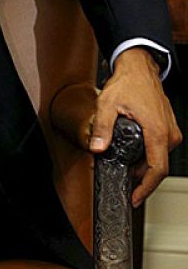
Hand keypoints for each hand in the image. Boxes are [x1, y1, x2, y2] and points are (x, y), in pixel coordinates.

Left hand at [90, 47, 181, 205]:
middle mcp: (169, 135)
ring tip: (122, 170)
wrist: (140, 69)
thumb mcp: (107, 105)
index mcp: (157, 132)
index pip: (157, 169)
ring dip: (142, 169)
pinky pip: (159, 151)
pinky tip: (131, 159)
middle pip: (157, 168)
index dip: (145, 188)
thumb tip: (97, 148)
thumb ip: (102, 128)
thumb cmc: (128, 84)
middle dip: (140, 181)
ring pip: (158, 160)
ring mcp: (171, 132)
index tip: (134, 198)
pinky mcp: (168, 130)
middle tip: (122, 186)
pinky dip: (146, 158)